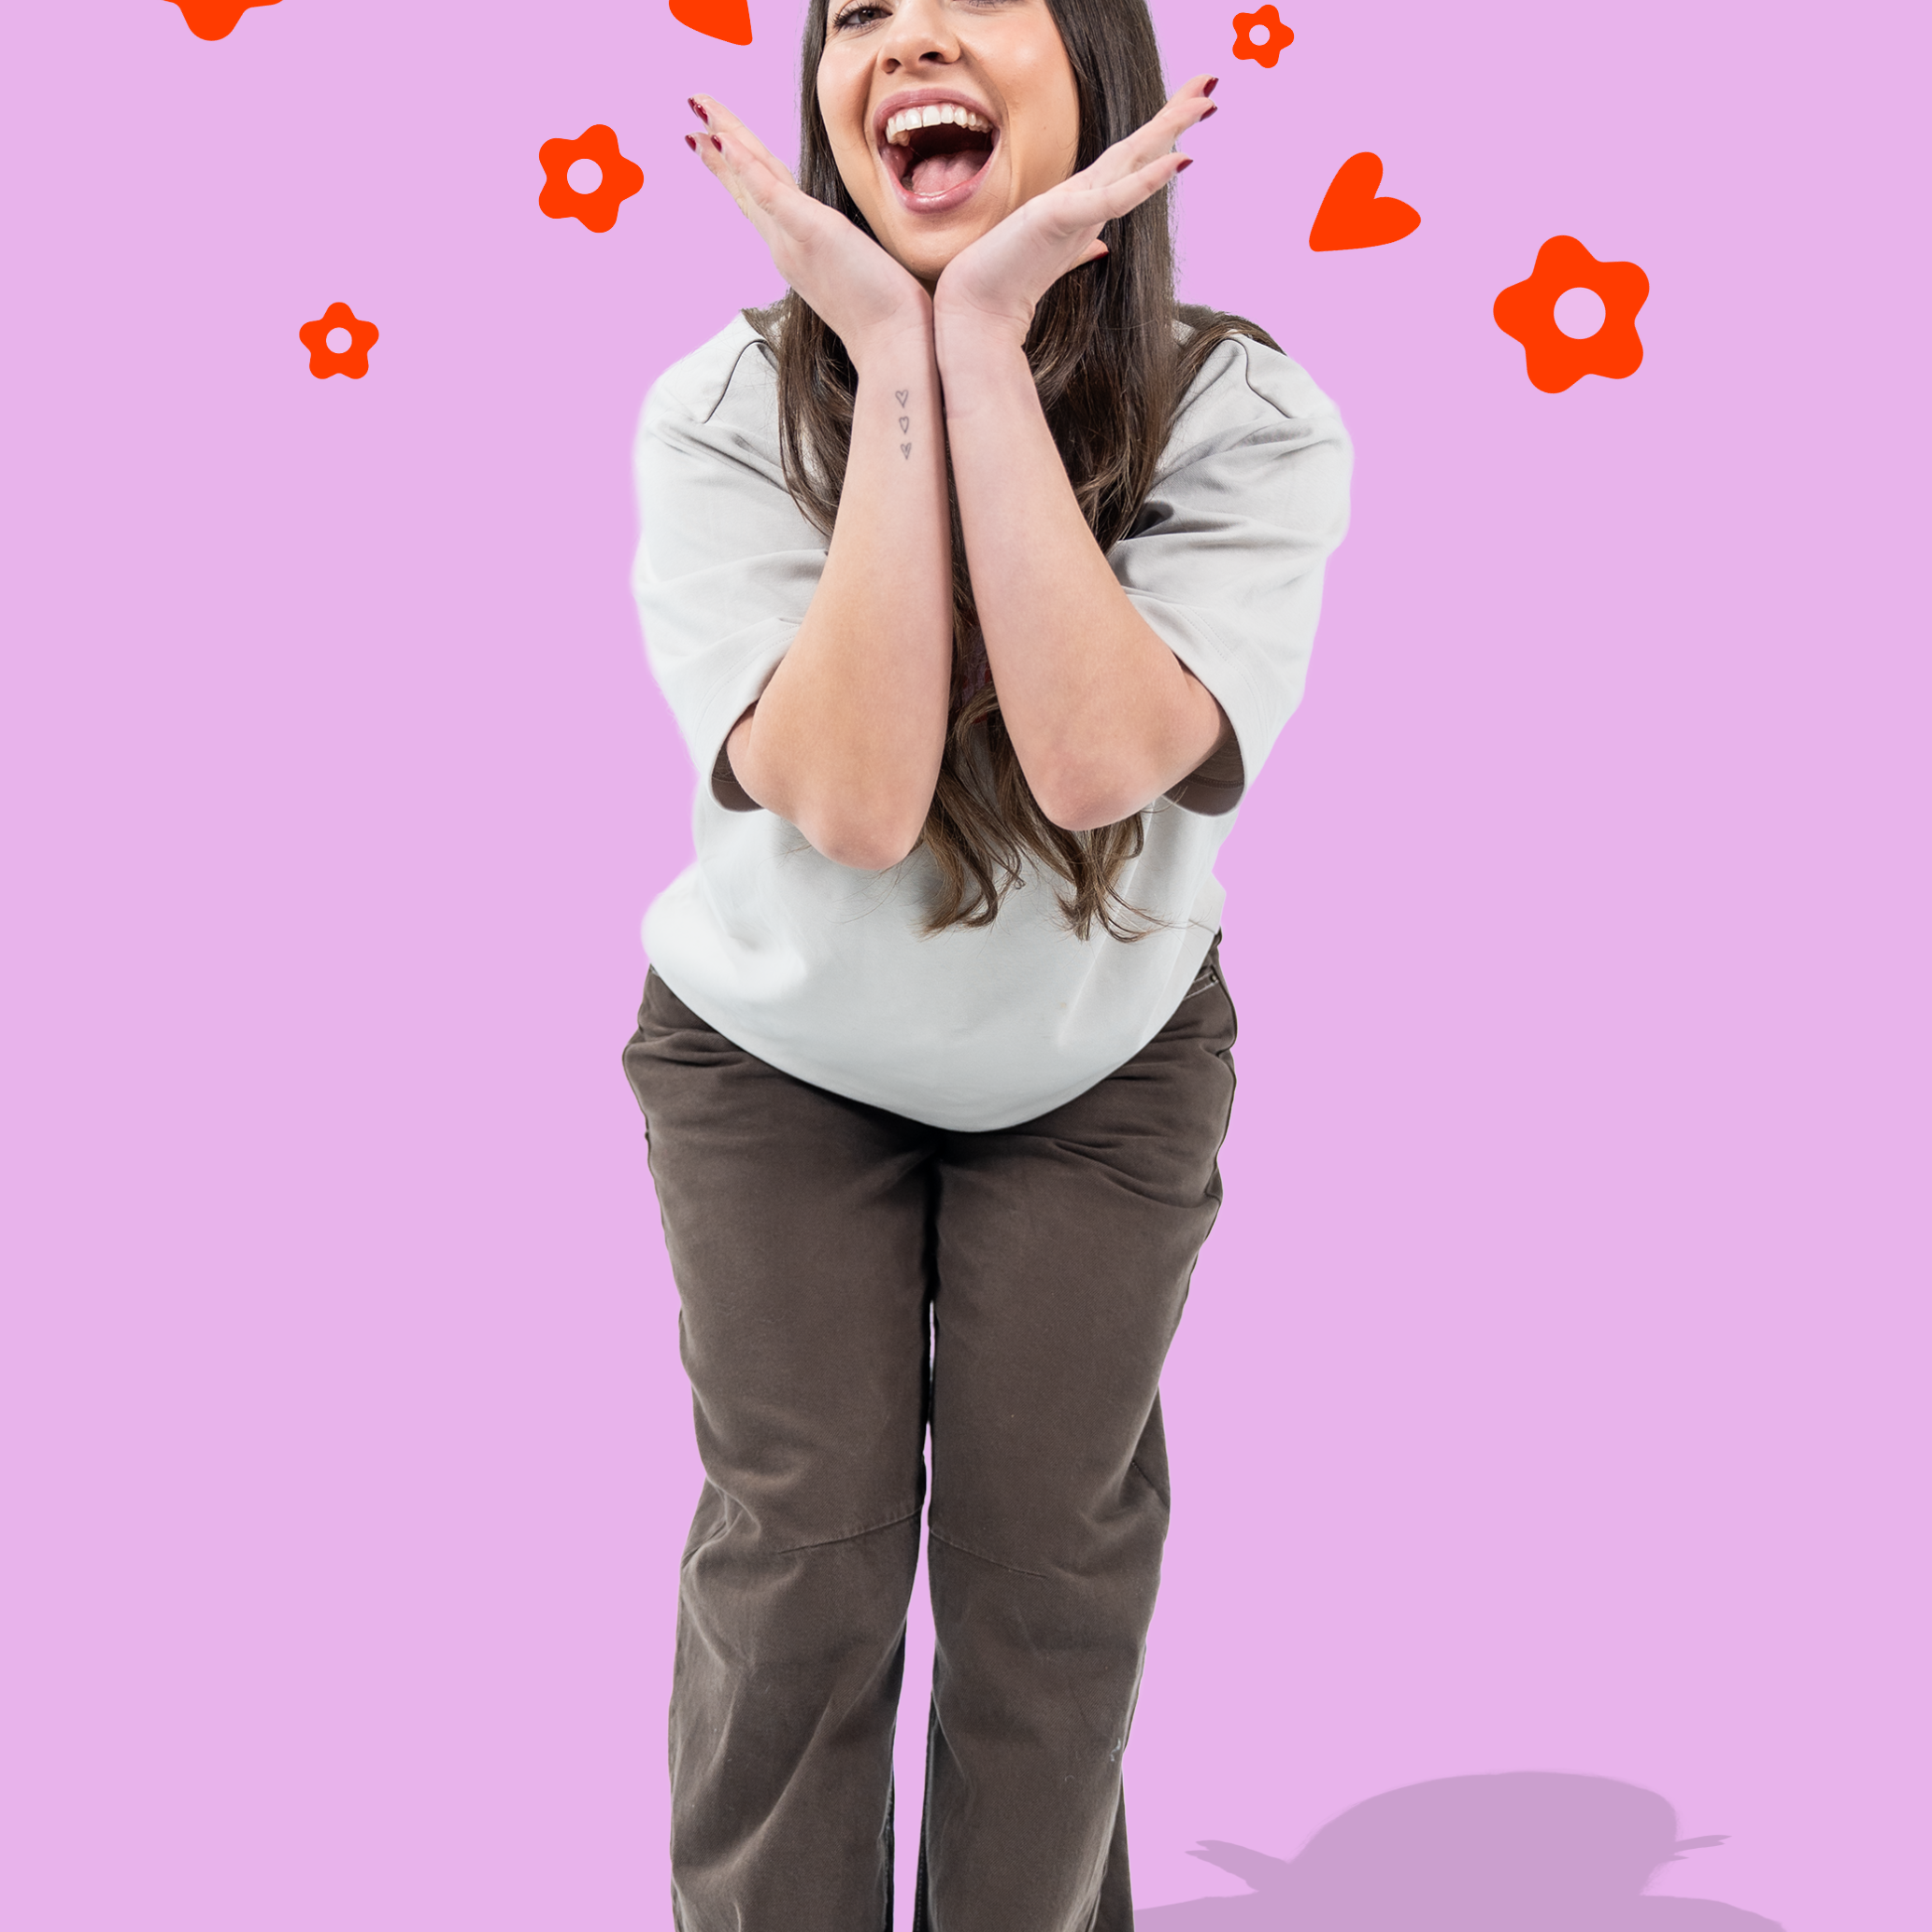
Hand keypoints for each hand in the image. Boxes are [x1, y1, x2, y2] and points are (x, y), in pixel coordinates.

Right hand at [686, 96, 930, 364]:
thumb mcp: (860, 273)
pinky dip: (745, 168)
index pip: (761, 196)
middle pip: (746, 184)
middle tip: (694, 106)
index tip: (715, 137)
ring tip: (699, 112)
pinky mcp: (810, 234)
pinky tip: (725, 142)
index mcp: (795, 250)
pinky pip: (770, 194)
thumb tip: (849, 245)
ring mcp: (792, 240)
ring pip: (752, 181)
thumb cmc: (886, 315)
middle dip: (719, 144)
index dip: (737, 166)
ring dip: (724, 142)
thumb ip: (845, 252)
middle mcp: (785, 245)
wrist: (892, 345)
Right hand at [931, 76, 1216, 348]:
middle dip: (1173, 114)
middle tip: (1209, 84)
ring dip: (1168, 129)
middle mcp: (1081, 194)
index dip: (1162, 135)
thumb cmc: (1009, 280)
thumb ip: (1081, 248)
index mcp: (1083, 202)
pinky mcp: (1059, 218)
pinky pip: (1113, 198)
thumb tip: (1101, 247)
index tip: (1193, 110)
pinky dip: (1147, 179)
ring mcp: (1070, 202)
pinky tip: (1180, 160)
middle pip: (1136, 147)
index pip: (1131, 162)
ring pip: (1130, 158)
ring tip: (1204, 102)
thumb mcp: (1058, 261)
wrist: (976, 305)